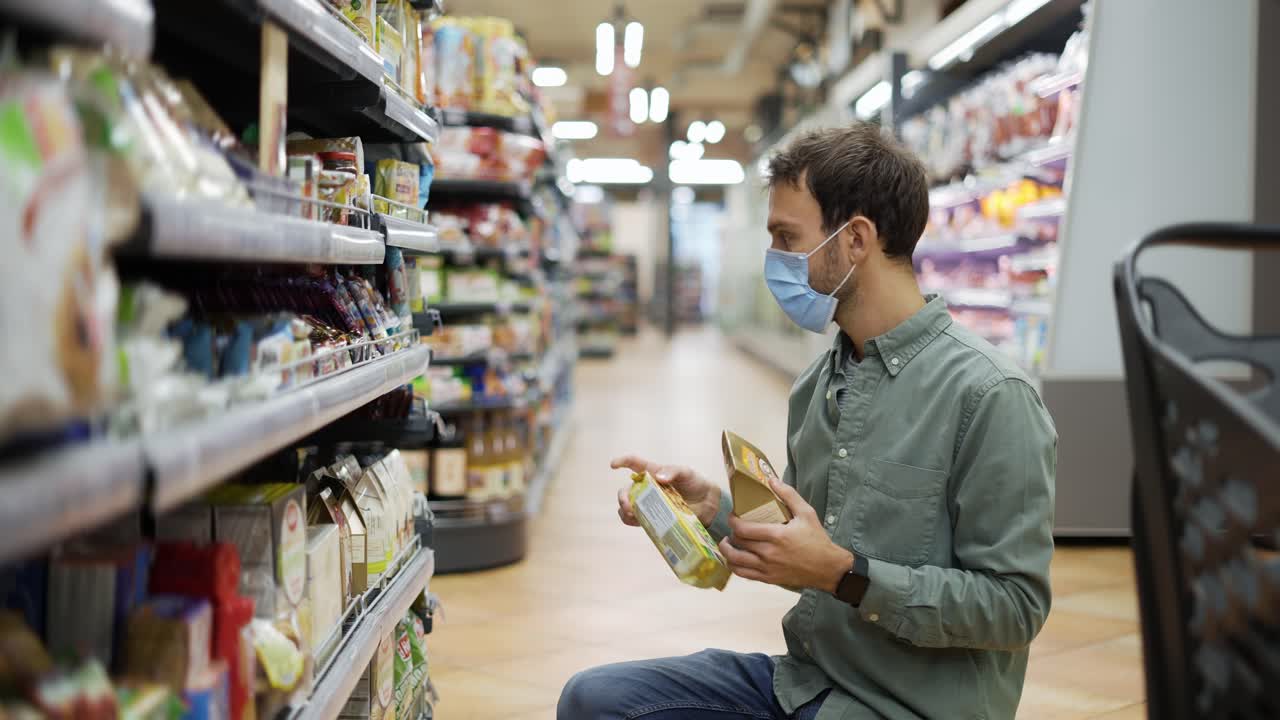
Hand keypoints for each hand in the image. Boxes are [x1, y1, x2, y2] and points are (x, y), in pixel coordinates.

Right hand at [611, 455, 721, 526]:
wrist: (707, 504)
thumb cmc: (695, 483)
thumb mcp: (686, 472)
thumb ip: (673, 471)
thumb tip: (658, 478)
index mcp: (653, 472)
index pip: (634, 464)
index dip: (622, 462)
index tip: (613, 465)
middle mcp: (647, 488)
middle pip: (626, 490)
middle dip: (622, 497)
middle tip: (628, 505)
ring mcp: (649, 504)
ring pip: (627, 507)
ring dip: (624, 511)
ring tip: (632, 515)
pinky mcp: (653, 518)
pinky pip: (636, 520)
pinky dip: (631, 521)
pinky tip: (635, 521)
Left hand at [718, 478, 853, 592]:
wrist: (827, 568)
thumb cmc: (817, 540)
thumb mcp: (807, 513)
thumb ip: (789, 495)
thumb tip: (772, 480)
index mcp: (776, 535)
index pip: (743, 529)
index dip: (732, 521)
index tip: (733, 515)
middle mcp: (768, 553)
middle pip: (738, 542)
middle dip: (731, 532)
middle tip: (734, 527)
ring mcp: (767, 568)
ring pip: (735, 561)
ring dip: (727, 551)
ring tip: (727, 543)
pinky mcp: (768, 579)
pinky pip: (743, 574)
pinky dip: (734, 566)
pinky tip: (736, 558)